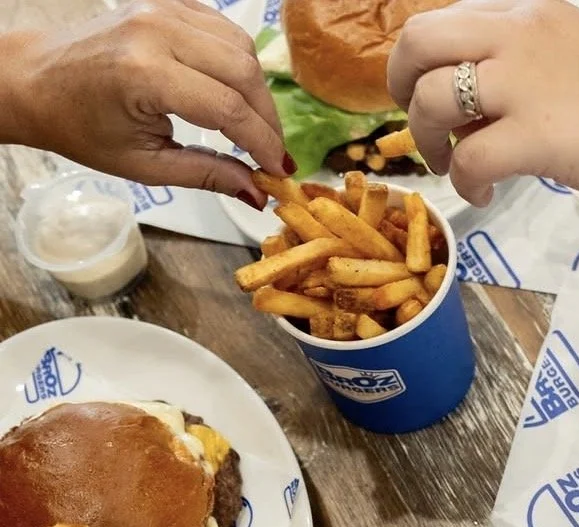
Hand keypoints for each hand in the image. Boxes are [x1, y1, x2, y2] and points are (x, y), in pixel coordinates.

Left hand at [6, 0, 287, 205]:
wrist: (37, 80)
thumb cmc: (83, 129)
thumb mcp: (146, 166)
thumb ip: (207, 175)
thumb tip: (258, 193)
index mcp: (146, 75)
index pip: (229, 108)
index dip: (263, 144)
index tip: (279, 173)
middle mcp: (157, 31)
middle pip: (244, 71)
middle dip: (267, 119)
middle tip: (271, 154)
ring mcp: (161, 9)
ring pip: (240, 46)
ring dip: (257, 91)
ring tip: (253, 126)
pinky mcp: (165, 2)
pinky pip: (222, 28)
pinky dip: (239, 61)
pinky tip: (234, 91)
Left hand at [388, 0, 578, 210]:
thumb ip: (535, 69)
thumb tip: (497, 106)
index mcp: (531, 16)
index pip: (449, 20)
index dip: (428, 61)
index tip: (437, 96)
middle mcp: (519, 36)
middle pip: (419, 42)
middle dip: (403, 88)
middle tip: (422, 125)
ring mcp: (524, 84)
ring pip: (431, 98)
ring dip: (428, 139)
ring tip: (453, 167)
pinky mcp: (536, 136)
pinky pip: (468, 158)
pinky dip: (464, 182)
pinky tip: (483, 194)